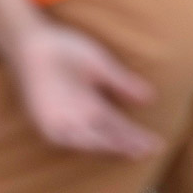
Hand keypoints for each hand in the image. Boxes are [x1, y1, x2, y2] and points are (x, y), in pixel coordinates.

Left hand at [10, 18, 161, 159]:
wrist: (33, 43)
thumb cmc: (66, 50)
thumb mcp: (99, 64)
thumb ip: (121, 81)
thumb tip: (150, 97)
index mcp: (94, 105)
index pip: (120, 126)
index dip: (138, 135)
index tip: (159, 143)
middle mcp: (80, 118)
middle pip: (109, 136)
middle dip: (129, 143)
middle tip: (151, 149)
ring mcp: (63, 121)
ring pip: (90, 140)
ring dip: (109, 146)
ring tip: (131, 149)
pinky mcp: (44, 120)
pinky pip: (64, 137)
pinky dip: (81, 142)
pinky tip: (97, 145)